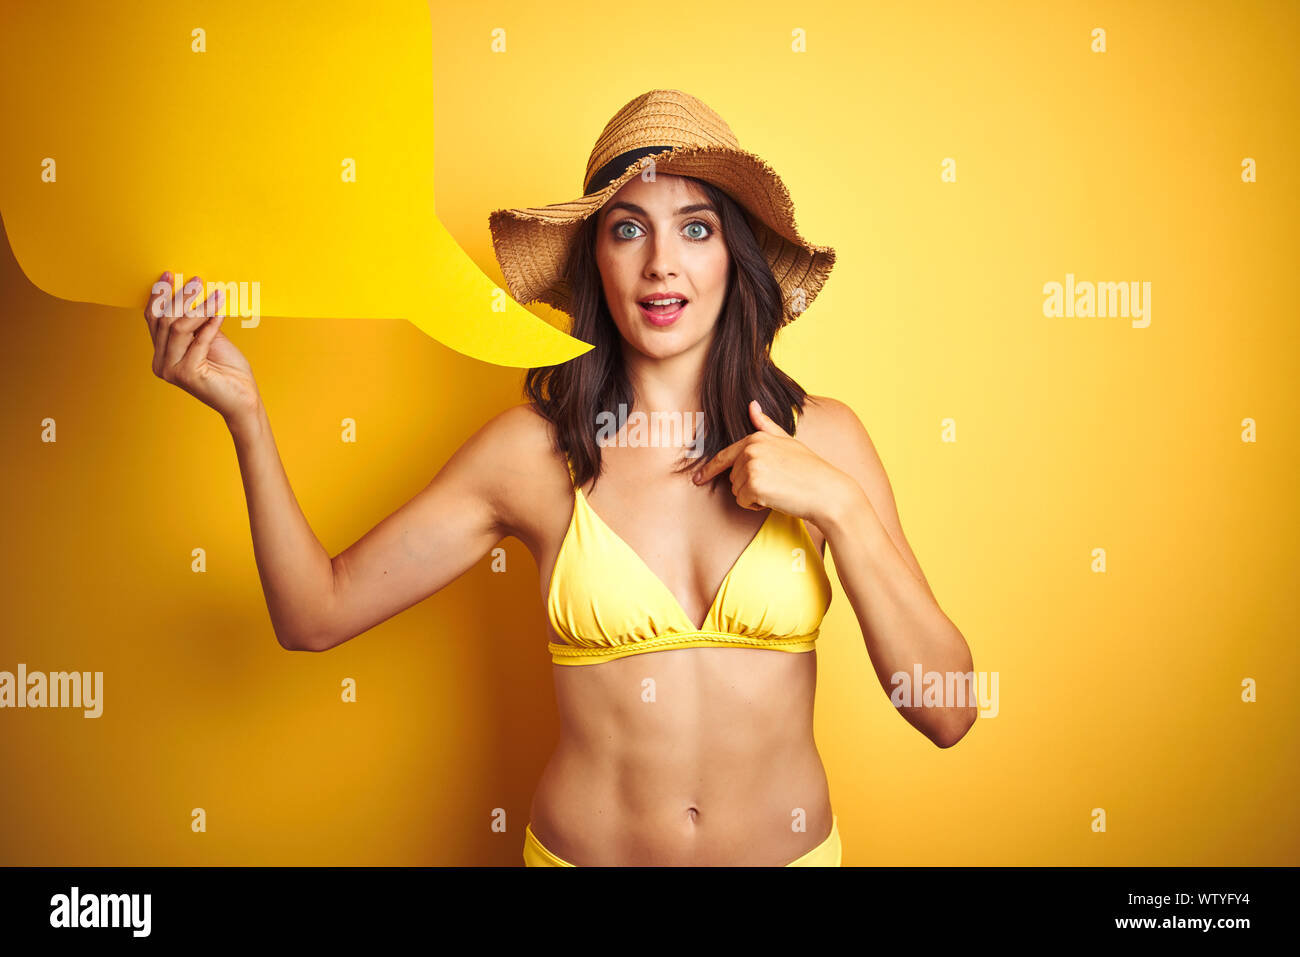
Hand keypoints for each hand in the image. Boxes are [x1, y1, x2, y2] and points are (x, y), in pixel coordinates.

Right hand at [144, 270, 260, 422]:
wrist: (243, 399)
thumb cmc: (228, 370)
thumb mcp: (209, 338)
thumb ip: (196, 322)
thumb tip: (191, 292)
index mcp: (161, 355)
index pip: (153, 320)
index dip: (159, 297)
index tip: (169, 276)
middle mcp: (161, 364)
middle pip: (165, 321)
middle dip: (180, 298)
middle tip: (196, 280)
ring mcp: (171, 370)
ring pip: (179, 328)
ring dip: (198, 308)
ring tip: (215, 295)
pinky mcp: (187, 374)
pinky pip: (199, 340)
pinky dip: (210, 323)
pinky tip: (220, 311)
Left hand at [692, 400, 854, 525]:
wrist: (827, 491)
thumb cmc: (809, 469)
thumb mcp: (787, 442)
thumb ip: (766, 426)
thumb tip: (752, 405)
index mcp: (756, 437)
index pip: (724, 456)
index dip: (709, 469)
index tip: (697, 479)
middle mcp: (750, 449)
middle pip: (732, 477)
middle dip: (749, 485)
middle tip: (776, 484)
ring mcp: (751, 467)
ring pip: (737, 491)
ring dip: (754, 496)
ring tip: (778, 490)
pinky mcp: (754, 485)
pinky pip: (743, 502)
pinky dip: (756, 506)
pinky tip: (776, 499)